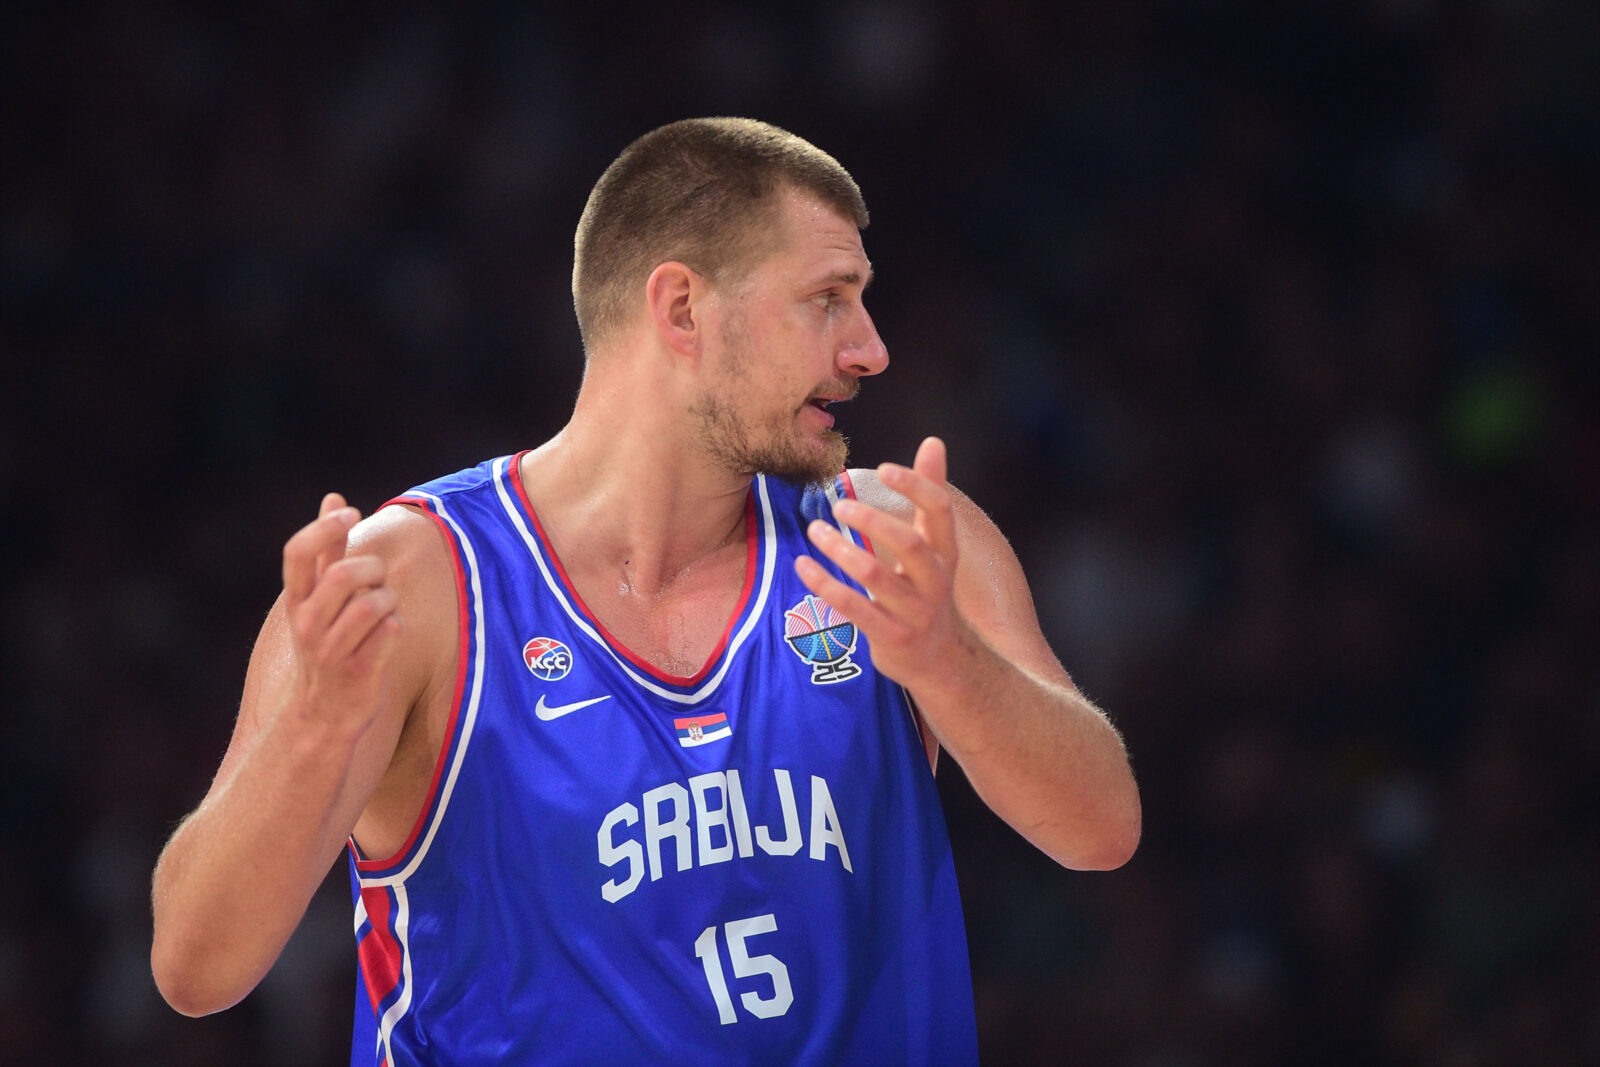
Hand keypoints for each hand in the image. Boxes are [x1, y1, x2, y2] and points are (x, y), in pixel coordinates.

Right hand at [280, 492, 402, 736]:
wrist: (323, 716)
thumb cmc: (327, 645)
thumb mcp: (318, 599)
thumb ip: (327, 550)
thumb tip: (333, 497)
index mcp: (297, 601)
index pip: (296, 552)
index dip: (324, 527)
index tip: (350, 513)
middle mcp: (308, 624)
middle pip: (344, 575)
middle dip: (373, 569)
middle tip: (377, 580)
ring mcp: (332, 650)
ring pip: (374, 602)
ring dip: (389, 600)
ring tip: (383, 613)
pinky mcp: (360, 672)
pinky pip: (393, 629)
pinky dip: (398, 626)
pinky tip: (388, 638)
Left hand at [795, 437, 975, 686]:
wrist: (939, 659)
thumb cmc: (928, 589)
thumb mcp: (936, 545)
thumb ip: (931, 494)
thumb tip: (933, 442)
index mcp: (946, 552)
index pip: (940, 511)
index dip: (915, 487)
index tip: (883, 468)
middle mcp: (936, 581)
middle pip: (910, 544)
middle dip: (872, 521)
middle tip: (838, 505)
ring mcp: (915, 612)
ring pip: (875, 577)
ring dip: (841, 551)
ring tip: (815, 531)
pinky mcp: (890, 637)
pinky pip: (854, 609)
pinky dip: (826, 585)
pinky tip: (803, 566)